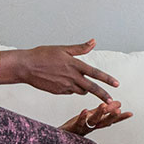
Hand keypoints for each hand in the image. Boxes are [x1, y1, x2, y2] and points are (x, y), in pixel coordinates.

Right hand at [2, 40, 118, 102]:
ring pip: (81, 91)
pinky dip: (71, 88)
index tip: (117, 84)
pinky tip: (64, 82)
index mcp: (74, 65)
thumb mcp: (62, 48)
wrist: (26, 66)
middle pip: (91, 88)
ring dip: (85, 89)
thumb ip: (80, 48)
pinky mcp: (58, 92)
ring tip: (81, 83)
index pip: (95, 73)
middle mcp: (71, 77)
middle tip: (112, 101)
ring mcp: (65, 86)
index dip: (107, 79)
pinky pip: (70, 92)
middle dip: (103, 95)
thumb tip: (93, 42)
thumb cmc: (42, 55)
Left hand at [60, 101, 132, 135]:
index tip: (130, 113)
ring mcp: (84, 128)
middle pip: (104, 122)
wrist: (62, 136)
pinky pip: (79, 122)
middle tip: (119, 110)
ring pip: (93, 122)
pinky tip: (85, 110)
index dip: (121, 118)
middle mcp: (92, 127)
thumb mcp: (92, 116)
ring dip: (99, 114)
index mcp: (97, 123)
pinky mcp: (74, 127)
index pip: (111, 120)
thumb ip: (104, 111)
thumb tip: (119, 103)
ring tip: (104, 106)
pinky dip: (82, 117)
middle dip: (112, 116)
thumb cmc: (77, 126)